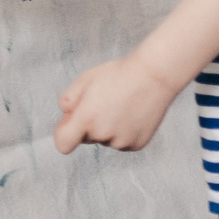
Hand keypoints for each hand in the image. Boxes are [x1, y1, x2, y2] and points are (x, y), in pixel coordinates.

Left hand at [55, 55, 181, 152]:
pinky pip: (123, 142)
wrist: (155, 75)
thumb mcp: (85, 79)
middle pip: (86, 138)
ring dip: (110, 128)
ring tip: (123, 106)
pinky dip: (125, 131)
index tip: (72, 123)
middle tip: (106, 103)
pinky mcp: (137, 144)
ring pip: (107, 140)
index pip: (63, 144)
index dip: (65, 133)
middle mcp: (103, 134)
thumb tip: (67, 116)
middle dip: (90, 125)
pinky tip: (133, 114)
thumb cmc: (119, 74)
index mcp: (86, 118)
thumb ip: (67, 101)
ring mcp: (122, 141)